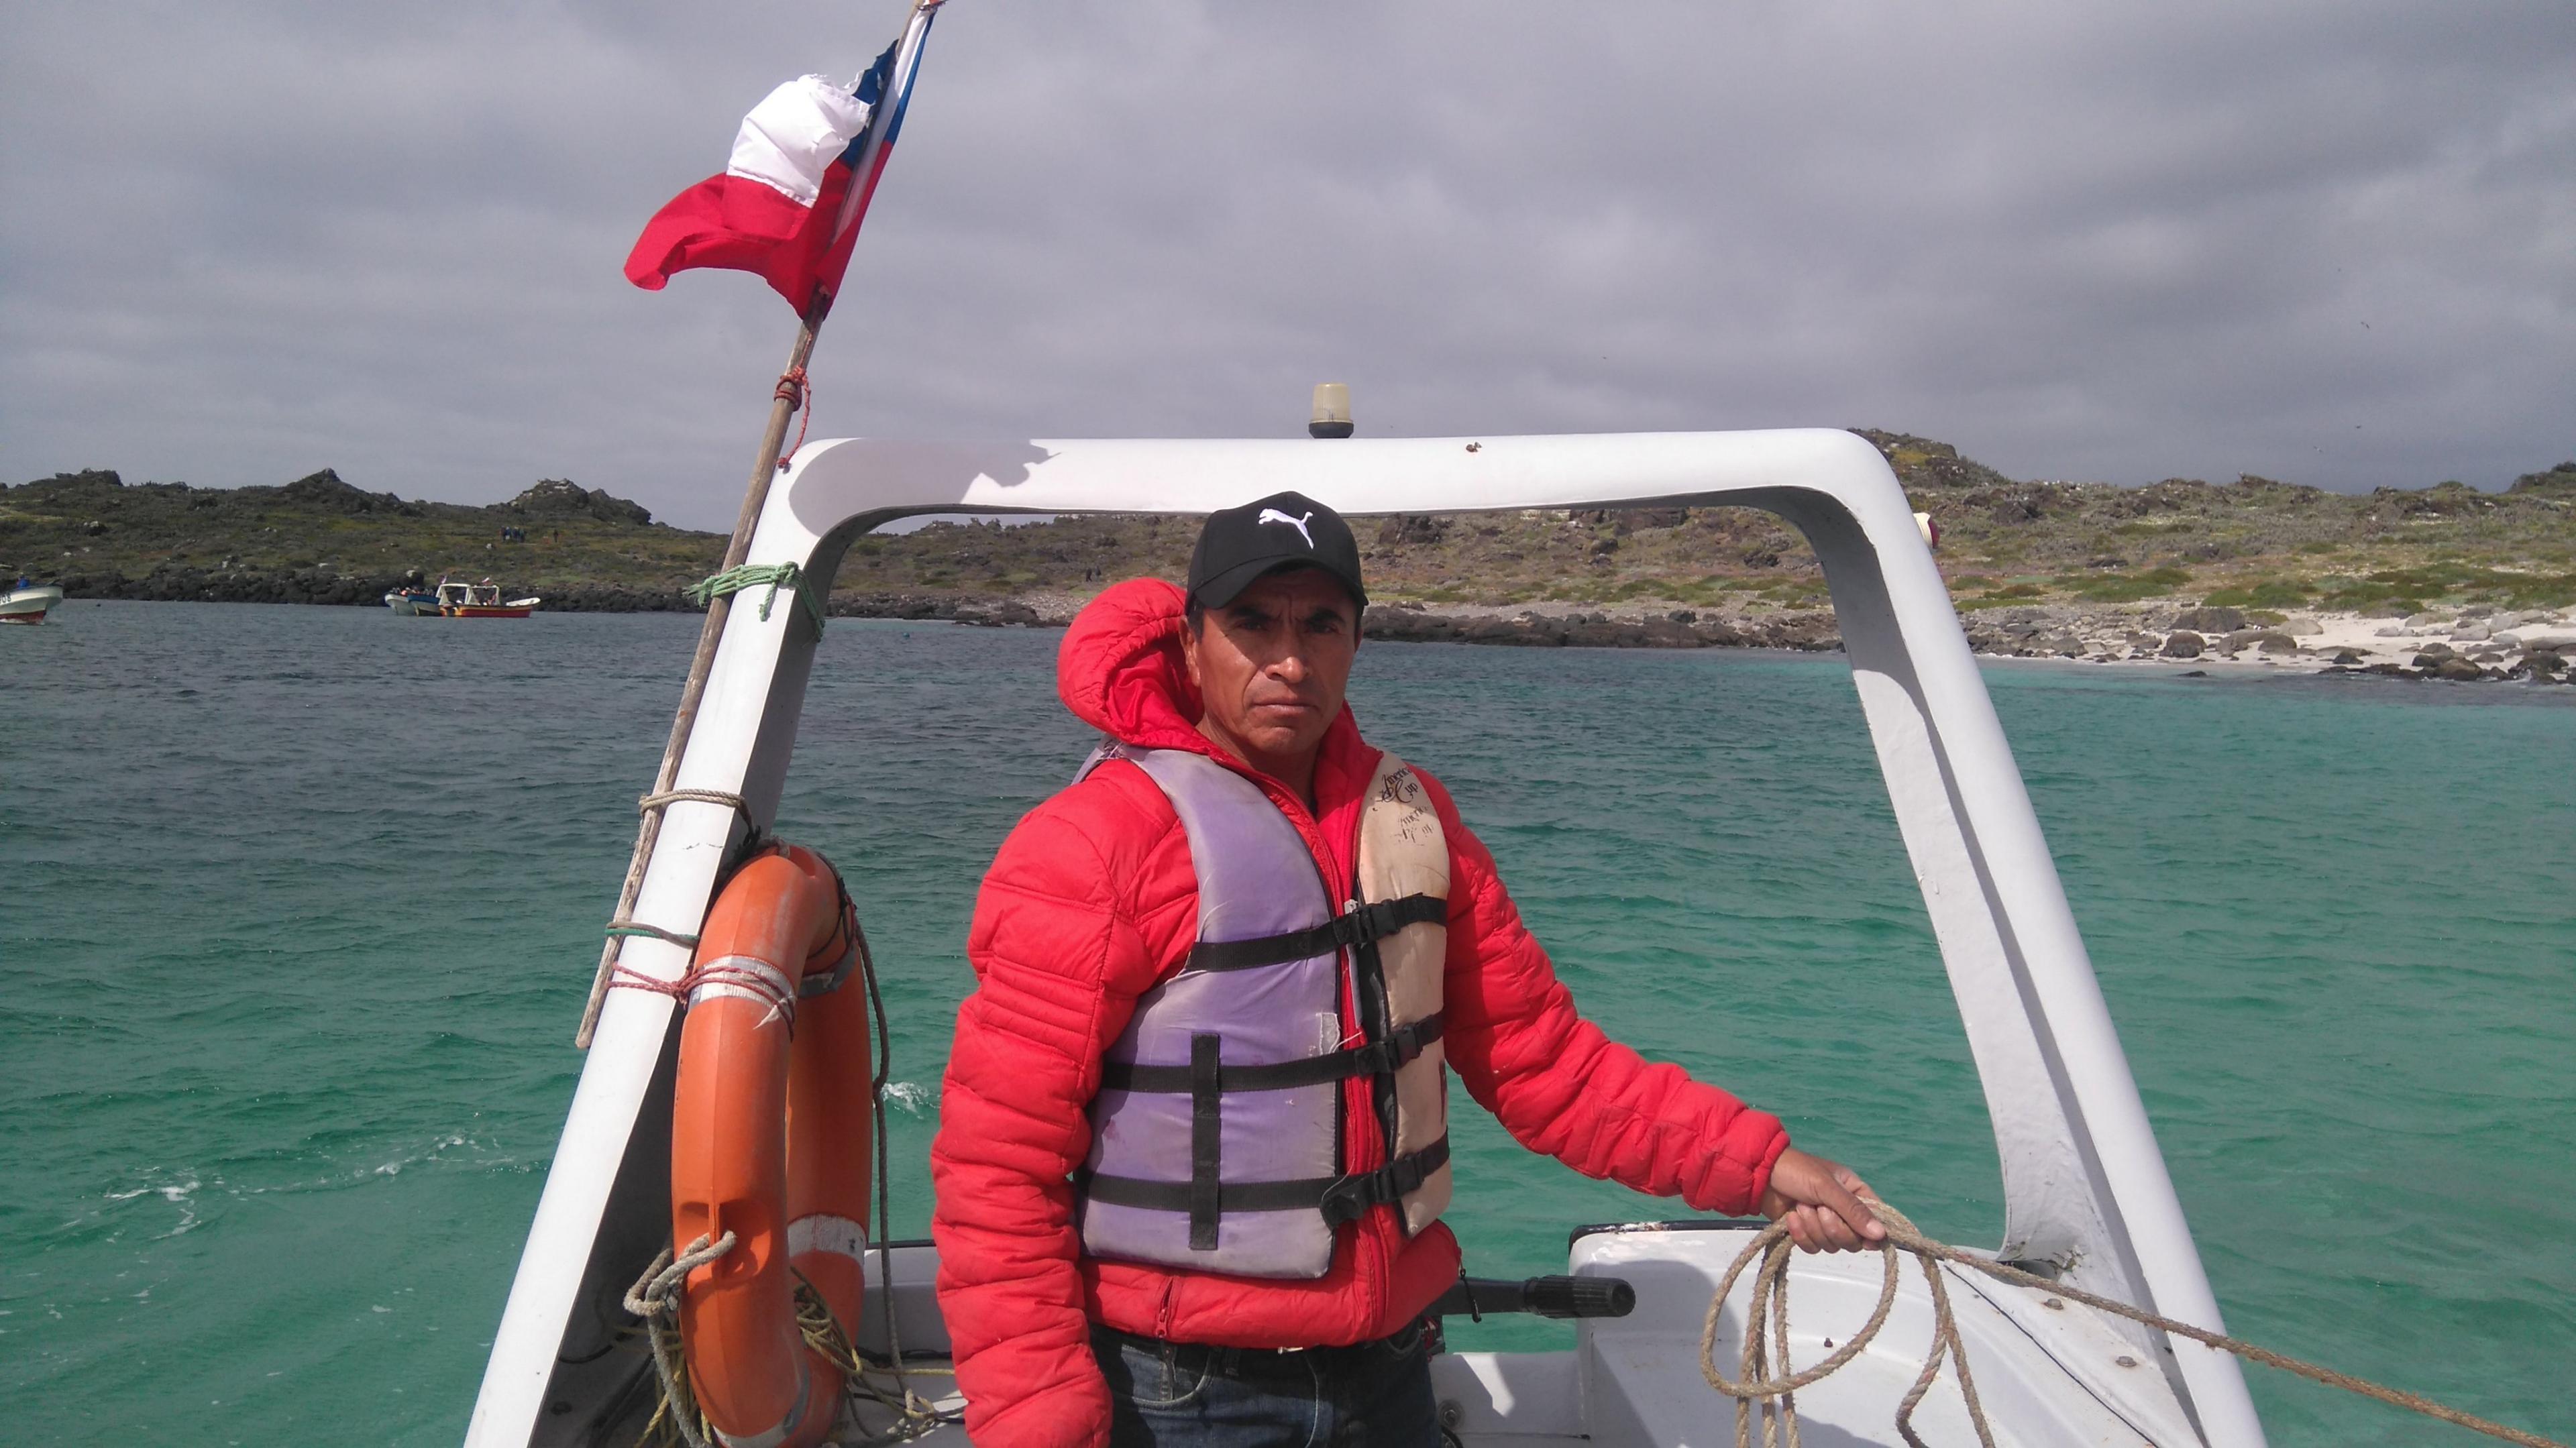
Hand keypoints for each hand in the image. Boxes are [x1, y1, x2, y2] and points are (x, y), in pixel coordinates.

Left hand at [1757, 1148, 1884, 1252]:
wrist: (1760, 1174)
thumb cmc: (1797, 1171)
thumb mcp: (1826, 1186)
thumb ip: (1853, 1211)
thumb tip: (1881, 1234)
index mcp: (1854, 1192)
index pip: (1875, 1219)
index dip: (1872, 1232)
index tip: (1865, 1240)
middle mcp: (1843, 1210)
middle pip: (1853, 1239)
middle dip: (1834, 1228)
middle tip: (1819, 1210)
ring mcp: (1824, 1223)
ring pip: (1832, 1246)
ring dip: (1814, 1228)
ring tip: (1800, 1207)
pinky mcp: (1806, 1233)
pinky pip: (1813, 1248)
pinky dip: (1801, 1235)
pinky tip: (1790, 1218)